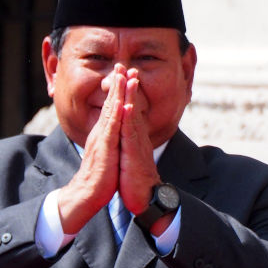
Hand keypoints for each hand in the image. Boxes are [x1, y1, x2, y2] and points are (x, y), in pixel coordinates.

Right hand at [58, 64, 126, 233]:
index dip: (116, 90)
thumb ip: (109, 142)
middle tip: (123, 64)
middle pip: (110, 103)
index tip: (122, 74)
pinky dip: (117, 115)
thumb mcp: (105, 155)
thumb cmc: (98, 178)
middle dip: (116, 83)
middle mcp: (100, 133)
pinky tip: (121, 103)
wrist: (87, 194)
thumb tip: (113, 134)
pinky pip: (111, 129)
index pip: (110, 108)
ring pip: (111, 111)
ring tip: (122, 76)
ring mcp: (102, 140)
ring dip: (117, 92)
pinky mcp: (105, 149)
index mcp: (102, 134)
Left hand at [119, 68, 160, 214]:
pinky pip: (131, 133)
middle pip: (133, 107)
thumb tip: (122, 138)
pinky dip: (130, 118)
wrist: (144, 200)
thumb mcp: (129, 159)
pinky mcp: (134, 154)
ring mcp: (137, 145)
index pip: (130, 112)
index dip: (127, 94)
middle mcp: (137, 138)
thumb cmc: (136, 182)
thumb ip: (126, 146)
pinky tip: (128, 105)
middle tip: (127, 67)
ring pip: (133, 116)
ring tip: (129, 78)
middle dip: (130, 87)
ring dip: (131, 96)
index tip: (123, 76)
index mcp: (134, 139)